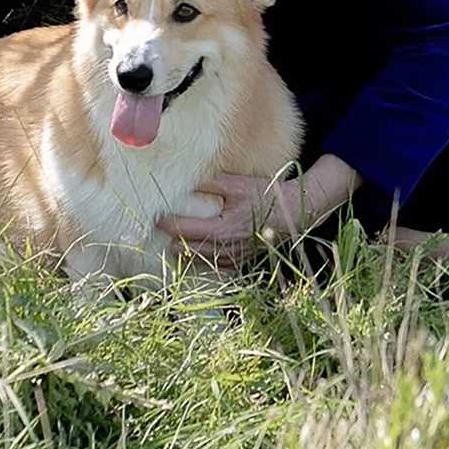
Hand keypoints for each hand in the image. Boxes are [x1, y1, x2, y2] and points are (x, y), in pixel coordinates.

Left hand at [158, 155, 360, 267]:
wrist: (293, 212)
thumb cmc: (265, 195)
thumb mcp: (237, 184)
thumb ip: (211, 183)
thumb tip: (186, 181)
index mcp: (223, 228)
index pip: (184, 230)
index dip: (166, 224)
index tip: (155, 216)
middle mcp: (227, 247)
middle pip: (187, 251)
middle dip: (172, 241)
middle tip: (161, 230)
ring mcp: (234, 257)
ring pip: (200, 262)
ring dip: (184, 253)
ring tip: (172, 243)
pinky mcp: (241, 260)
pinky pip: (216, 267)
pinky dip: (203, 262)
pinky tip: (195, 254)